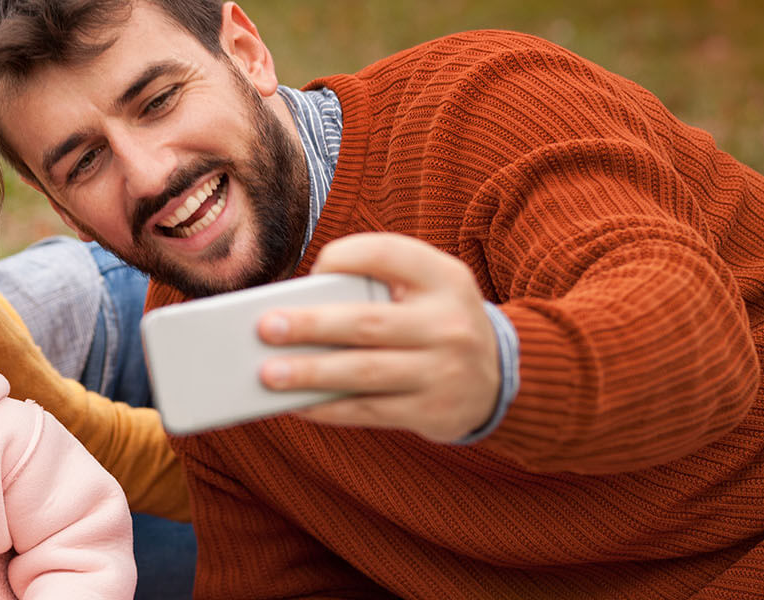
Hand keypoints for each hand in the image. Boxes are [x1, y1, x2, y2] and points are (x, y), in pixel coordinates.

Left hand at [256, 233, 499, 442]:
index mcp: (444, 278)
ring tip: (266, 373)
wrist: (498, 378)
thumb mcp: (424, 290)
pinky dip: (326, 407)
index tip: (315, 267)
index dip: (348, 255)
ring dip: (310, 374)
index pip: (389, 254)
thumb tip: (292, 309)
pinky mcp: (431, 412)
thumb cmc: (432, 322)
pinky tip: (293, 403)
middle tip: (265, 327)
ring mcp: (443, 371)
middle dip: (311, 326)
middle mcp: (448, 323)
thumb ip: (373, 285)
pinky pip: (368, 410)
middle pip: (367, 323)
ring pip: (364, 372)